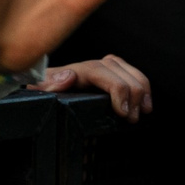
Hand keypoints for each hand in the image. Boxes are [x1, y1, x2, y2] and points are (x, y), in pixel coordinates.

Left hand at [33, 55, 151, 121]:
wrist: (44, 92)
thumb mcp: (39, 91)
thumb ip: (50, 84)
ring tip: (141, 112)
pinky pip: (132, 74)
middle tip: (132, 118)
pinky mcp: (111, 75)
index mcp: (76, 71)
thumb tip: (70, 76)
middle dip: (133, 95)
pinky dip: (142, 87)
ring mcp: (103, 69)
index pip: (102, 72)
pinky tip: (145, 103)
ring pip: (130, 71)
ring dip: (141, 91)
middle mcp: (91, 66)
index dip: (118, 90)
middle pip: (121, 72)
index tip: (123, 112)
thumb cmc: (42, 93)